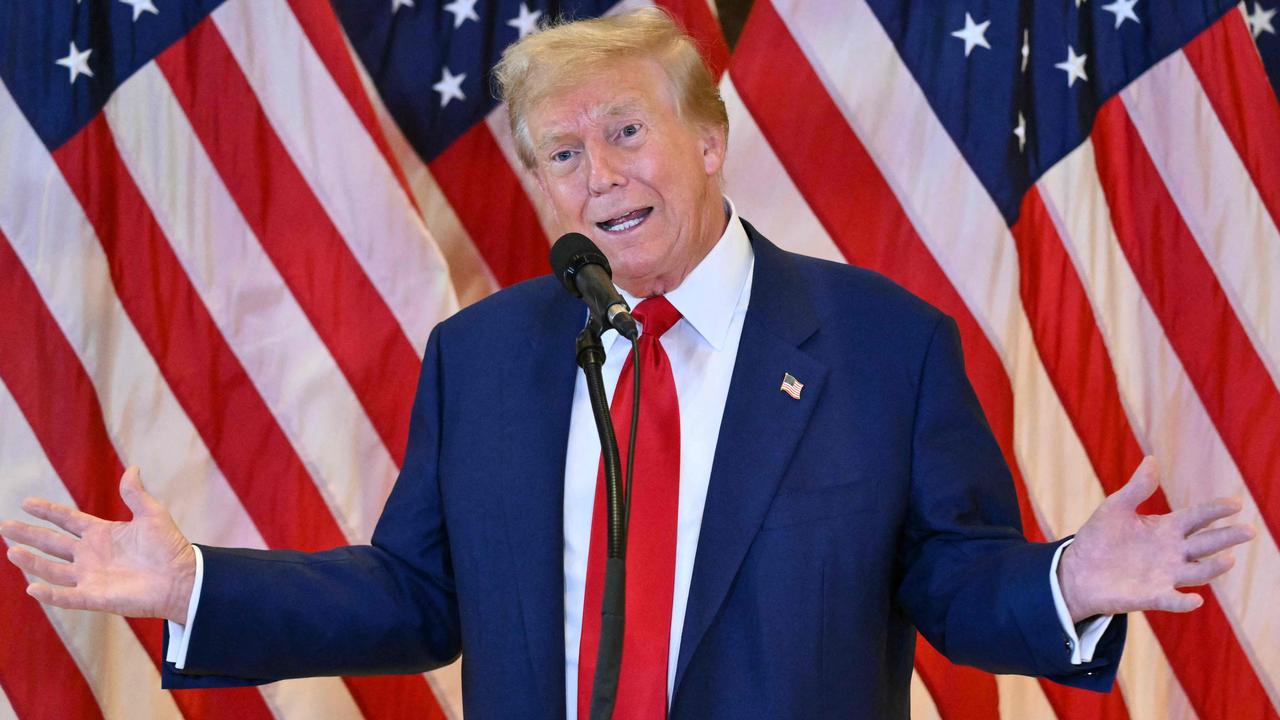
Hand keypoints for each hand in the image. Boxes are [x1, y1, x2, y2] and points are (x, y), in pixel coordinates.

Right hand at [0, 467, 195, 624]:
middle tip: (4, 525)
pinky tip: (32, 588)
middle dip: (29, 534)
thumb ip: (136, 494)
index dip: (48, 511)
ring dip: (32, 562)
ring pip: (53, 569)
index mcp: (102, 534)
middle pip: (52, 543)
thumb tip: (132, 468)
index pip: (67, 520)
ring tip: (12, 550)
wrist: (183, 578)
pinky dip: (50, 594)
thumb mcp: (152, 515)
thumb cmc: (170, 547)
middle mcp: (91, 555)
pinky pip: (67, 596)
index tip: (26, 502)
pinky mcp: (95, 597)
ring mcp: (91, 577)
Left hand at [1057, 457, 1255, 622]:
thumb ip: (1136, 488)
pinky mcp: (1151, 596)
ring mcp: (1165, 575)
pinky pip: (1171, 600)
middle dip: (1227, 537)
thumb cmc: (1099, 538)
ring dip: (1212, 568)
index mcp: (1166, 529)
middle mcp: (1172, 552)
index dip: (1215, 511)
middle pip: (1205, 543)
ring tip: (1229, 559)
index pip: (1197, 517)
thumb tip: (1151, 460)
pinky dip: (1183, 601)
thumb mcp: (1115, 508)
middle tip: (1249, 530)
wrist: (1077, 571)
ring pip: (1196, 572)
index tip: (1235, 503)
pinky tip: (1194, 600)